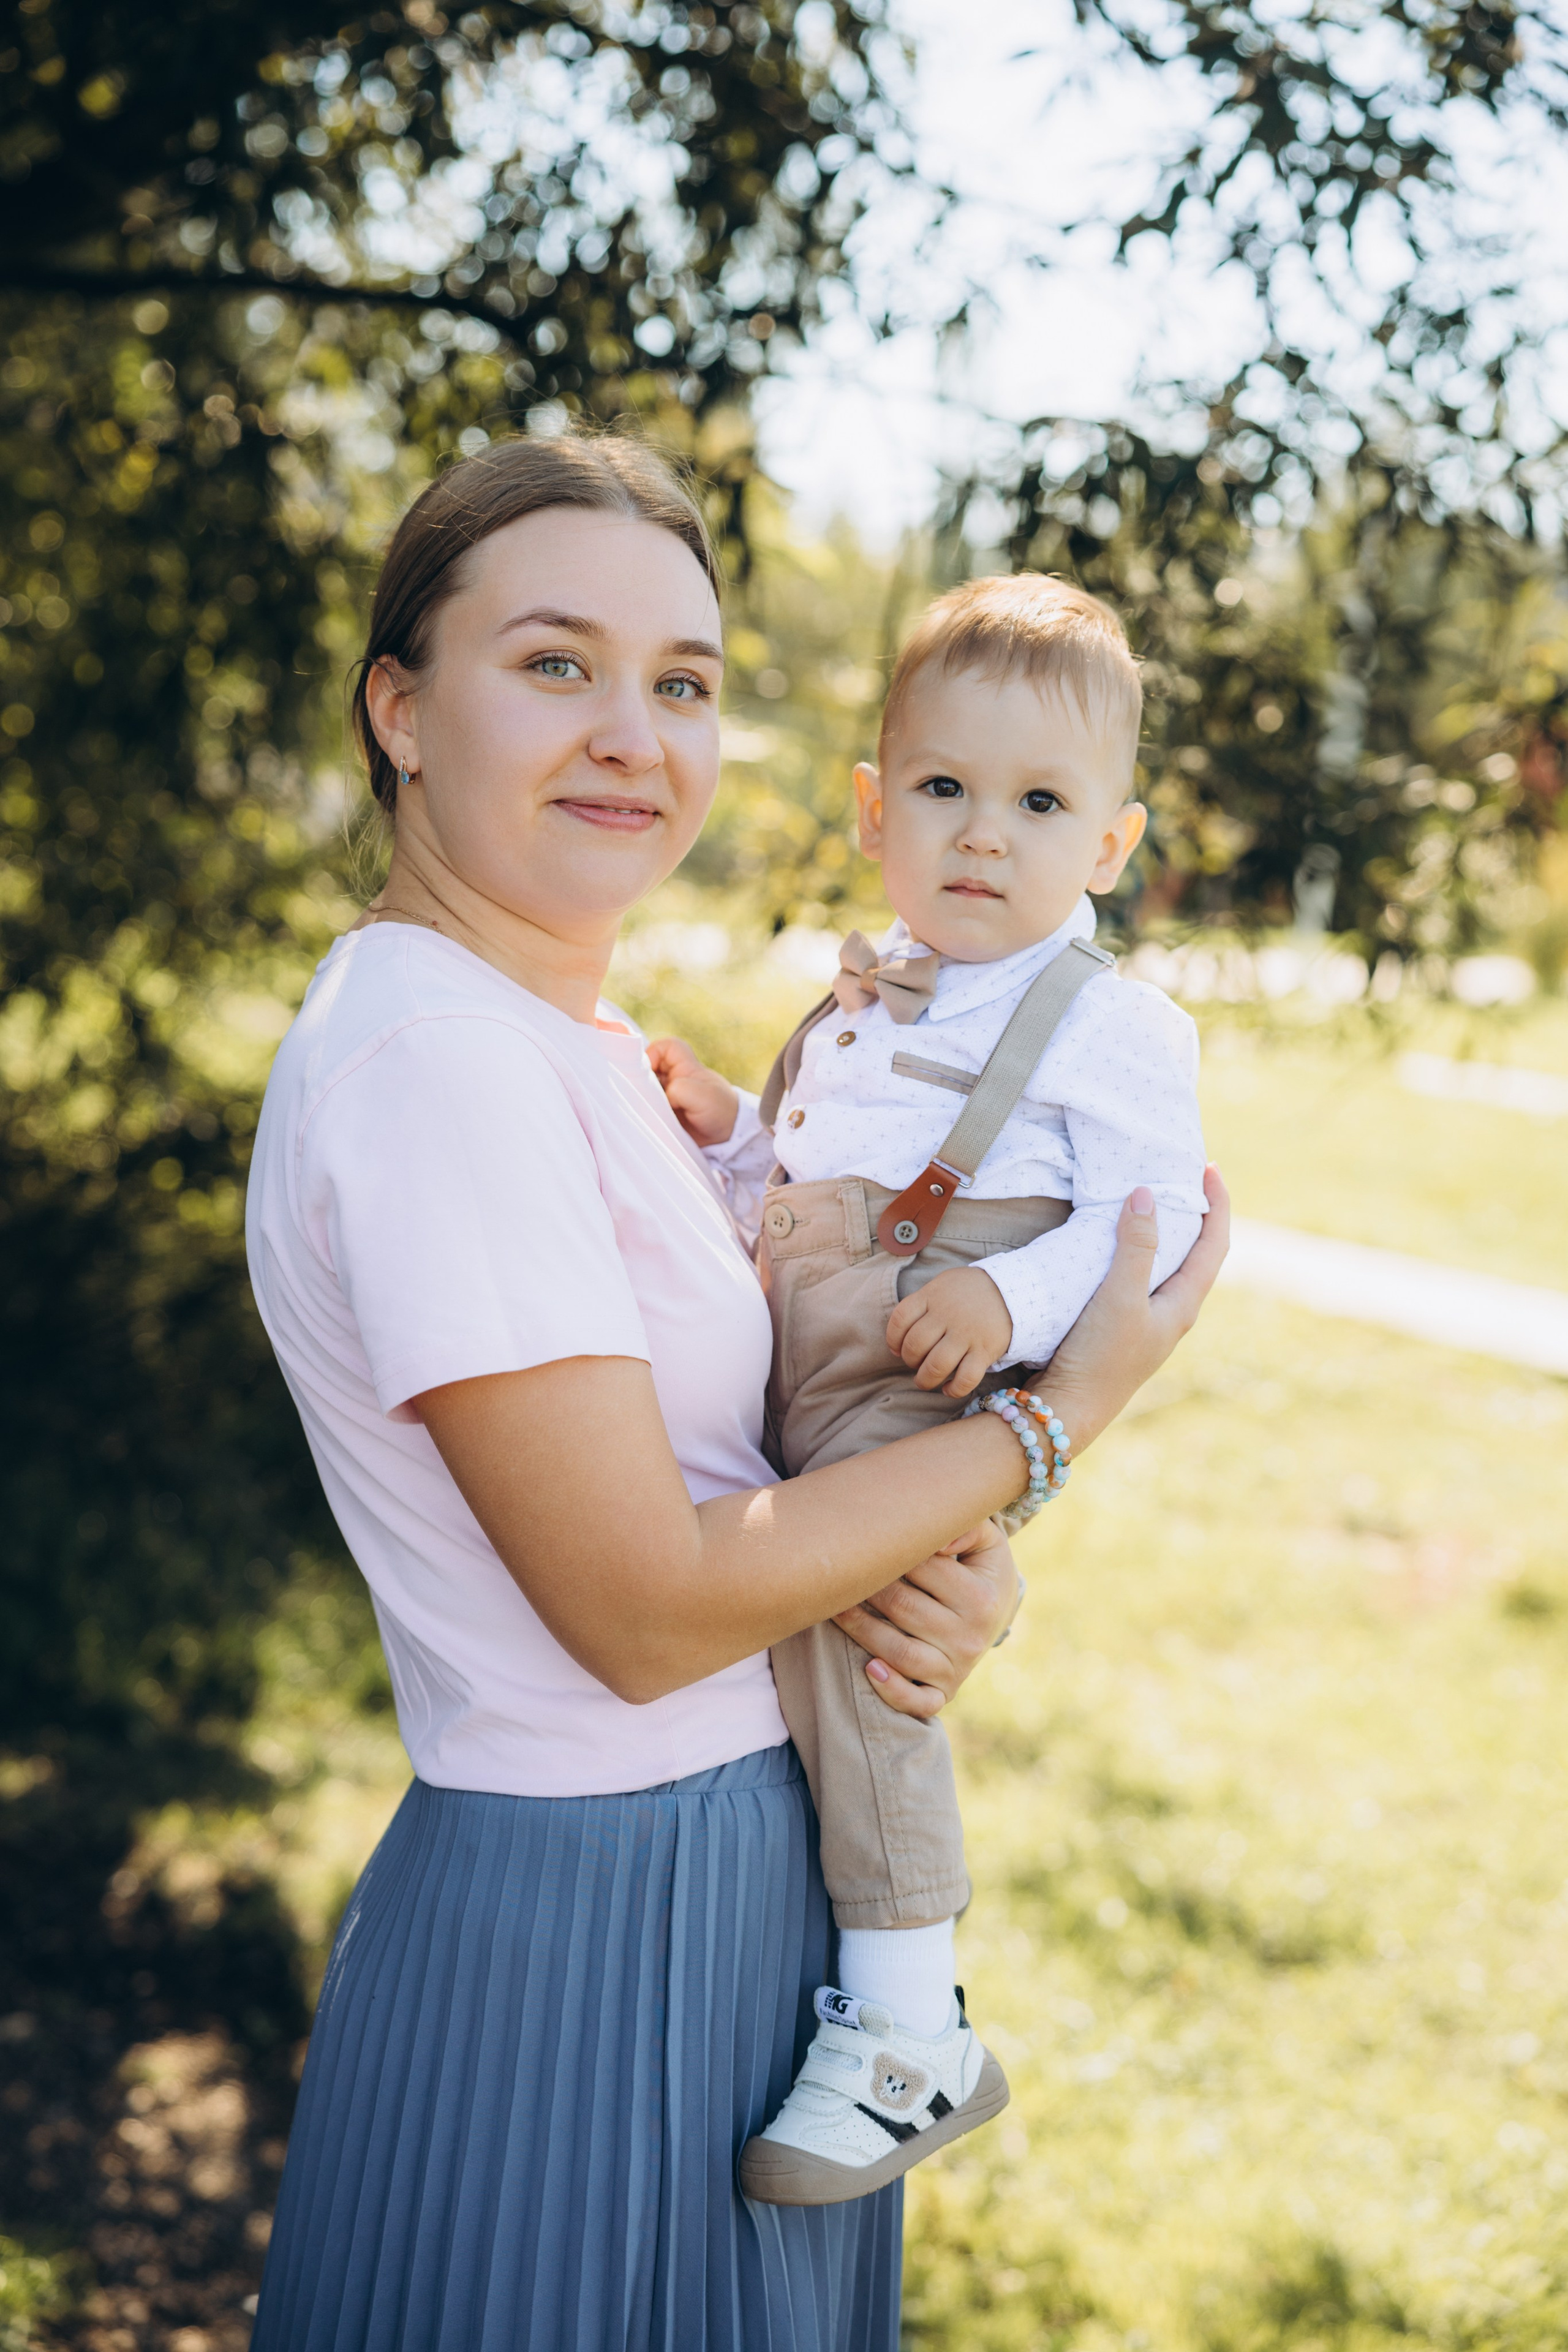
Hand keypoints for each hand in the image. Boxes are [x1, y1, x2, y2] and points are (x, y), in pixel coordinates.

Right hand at [645, 1035, 739, 1146]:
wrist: (728, 1137)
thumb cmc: (721, 1110)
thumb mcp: (702, 1096)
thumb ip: (678, 1091)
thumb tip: (658, 1098)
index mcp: (684, 1067)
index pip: (665, 1047)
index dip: (652, 1052)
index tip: (647, 1070)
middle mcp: (673, 1079)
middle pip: (648, 1068)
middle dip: (640, 1080)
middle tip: (641, 1094)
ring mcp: (668, 1097)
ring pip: (644, 1089)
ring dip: (641, 1099)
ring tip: (645, 1110)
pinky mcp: (665, 1114)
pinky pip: (647, 1108)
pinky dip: (645, 1113)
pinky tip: (647, 1120)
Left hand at [831, 1518, 1017, 1718]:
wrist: (997, 1614)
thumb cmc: (979, 1570)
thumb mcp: (987, 1543)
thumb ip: (967, 1528)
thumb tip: (937, 1540)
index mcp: (981, 1598)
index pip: (922, 1570)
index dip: (889, 1553)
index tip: (864, 1541)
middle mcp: (970, 1638)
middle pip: (902, 1607)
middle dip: (866, 1586)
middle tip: (839, 1569)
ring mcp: (956, 1670)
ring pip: (898, 1651)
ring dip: (860, 1628)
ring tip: (834, 1606)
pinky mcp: (942, 1693)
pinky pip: (917, 1702)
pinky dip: (891, 1690)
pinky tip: (869, 1669)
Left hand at [885, 1265, 1013, 1396]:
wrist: (1012, 1289)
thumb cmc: (969, 1291)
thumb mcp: (942, 1285)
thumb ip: (921, 1305)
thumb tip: (898, 1342)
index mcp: (933, 1296)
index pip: (900, 1319)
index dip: (893, 1339)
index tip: (897, 1349)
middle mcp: (947, 1315)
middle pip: (915, 1346)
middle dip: (909, 1361)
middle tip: (916, 1363)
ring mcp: (967, 1334)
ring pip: (936, 1366)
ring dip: (925, 1380)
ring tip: (925, 1380)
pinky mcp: (985, 1351)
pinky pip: (965, 1379)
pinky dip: (953, 1390)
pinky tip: (948, 1388)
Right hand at [1041, 1165, 1230, 1454]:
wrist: (1069, 1410)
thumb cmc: (1099, 1357)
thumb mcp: (1118, 1297)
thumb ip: (1134, 1247)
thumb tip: (1145, 1196)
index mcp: (1183, 1305)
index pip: (1215, 1244)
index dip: (1218, 1203)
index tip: (1209, 1167)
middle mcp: (1173, 1314)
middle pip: (1198, 1253)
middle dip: (1195, 1213)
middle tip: (1182, 1177)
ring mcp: (1149, 1323)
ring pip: (1170, 1267)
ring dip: (1168, 1232)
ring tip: (1153, 1201)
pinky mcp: (1124, 1328)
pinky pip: (1144, 1279)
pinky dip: (1141, 1251)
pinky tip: (1118, 1245)